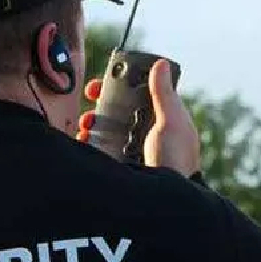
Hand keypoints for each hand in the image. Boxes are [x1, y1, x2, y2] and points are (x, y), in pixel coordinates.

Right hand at [76, 59, 200, 176]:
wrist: (166, 198)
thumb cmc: (177, 158)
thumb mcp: (171, 122)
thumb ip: (164, 94)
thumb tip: (161, 64)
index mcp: (159, 118)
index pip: (136, 94)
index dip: (118, 85)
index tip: (103, 81)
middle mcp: (143, 132)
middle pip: (116, 110)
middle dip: (100, 102)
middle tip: (90, 98)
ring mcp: (128, 149)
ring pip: (104, 128)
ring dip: (92, 122)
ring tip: (87, 124)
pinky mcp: (117, 164)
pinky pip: (97, 148)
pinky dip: (88, 142)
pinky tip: (84, 140)